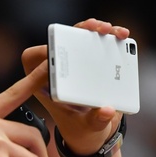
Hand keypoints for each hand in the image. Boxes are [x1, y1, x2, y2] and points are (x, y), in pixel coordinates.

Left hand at [21, 18, 129, 155]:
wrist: (96, 128)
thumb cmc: (83, 128)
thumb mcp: (88, 128)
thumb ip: (96, 121)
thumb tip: (106, 110)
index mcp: (45, 85)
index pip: (33, 61)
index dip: (43, 54)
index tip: (60, 58)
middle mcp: (58, 69)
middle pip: (58, 40)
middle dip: (74, 32)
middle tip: (90, 31)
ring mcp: (75, 60)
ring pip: (79, 34)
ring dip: (94, 28)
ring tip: (110, 30)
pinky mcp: (92, 56)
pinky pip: (98, 39)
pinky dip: (110, 34)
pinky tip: (122, 36)